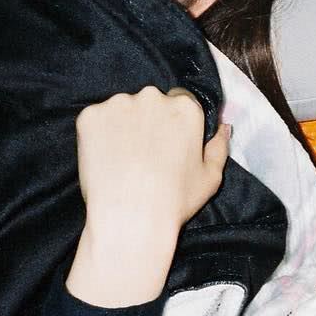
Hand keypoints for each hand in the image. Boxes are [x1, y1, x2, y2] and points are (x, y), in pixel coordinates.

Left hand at [67, 86, 230, 306]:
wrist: (130, 218)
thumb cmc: (175, 200)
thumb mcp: (212, 177)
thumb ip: (220, 146)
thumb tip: (225, 127)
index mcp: (186, 108)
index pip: (181, 100)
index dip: (174, 121)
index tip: (168, 140)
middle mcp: (153, 98)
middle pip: (151, 102)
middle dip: (149, 120)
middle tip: (145, 153)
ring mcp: (119, 105)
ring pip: (122, 109)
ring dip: (123, 125)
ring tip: (123, 158)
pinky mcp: (90, 117)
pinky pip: (96, 119)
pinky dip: (99, 134)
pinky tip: (105, 158)